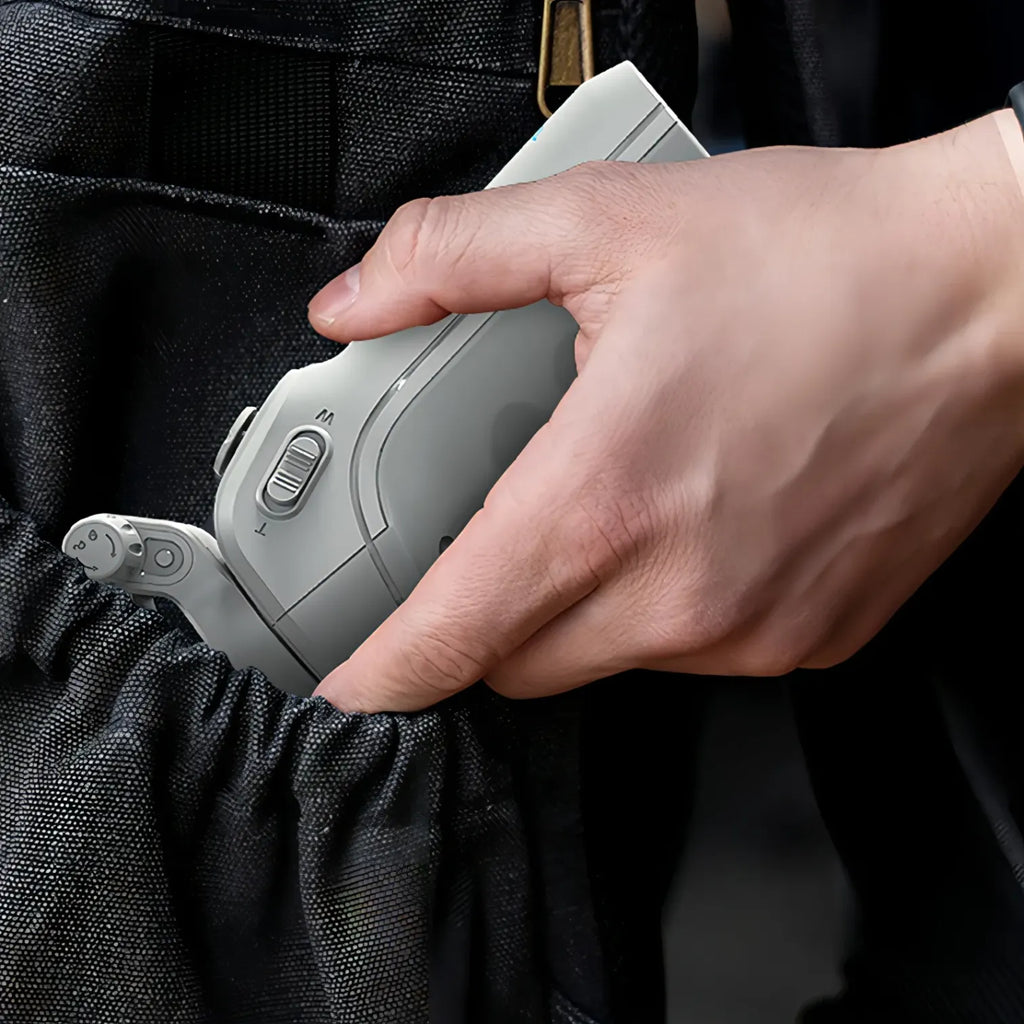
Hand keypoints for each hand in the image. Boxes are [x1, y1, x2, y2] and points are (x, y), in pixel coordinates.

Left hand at [308, 110, 1023, 712]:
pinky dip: (670, 606)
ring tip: (628, 496)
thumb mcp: (610, 220)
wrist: (990, 295)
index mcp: (605, 497)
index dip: (382, 672)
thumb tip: (359, 300)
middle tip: (499, 533)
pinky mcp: (809, 639)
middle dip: (483, 615)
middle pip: (516, 662)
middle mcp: (677, 589)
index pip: (451, 635)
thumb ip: (453, 259)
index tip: (350, 686)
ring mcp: (748, 630)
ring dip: (583, 603)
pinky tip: (703, 516)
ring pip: (607, 662)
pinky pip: (696, 654)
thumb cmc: (824, 261)